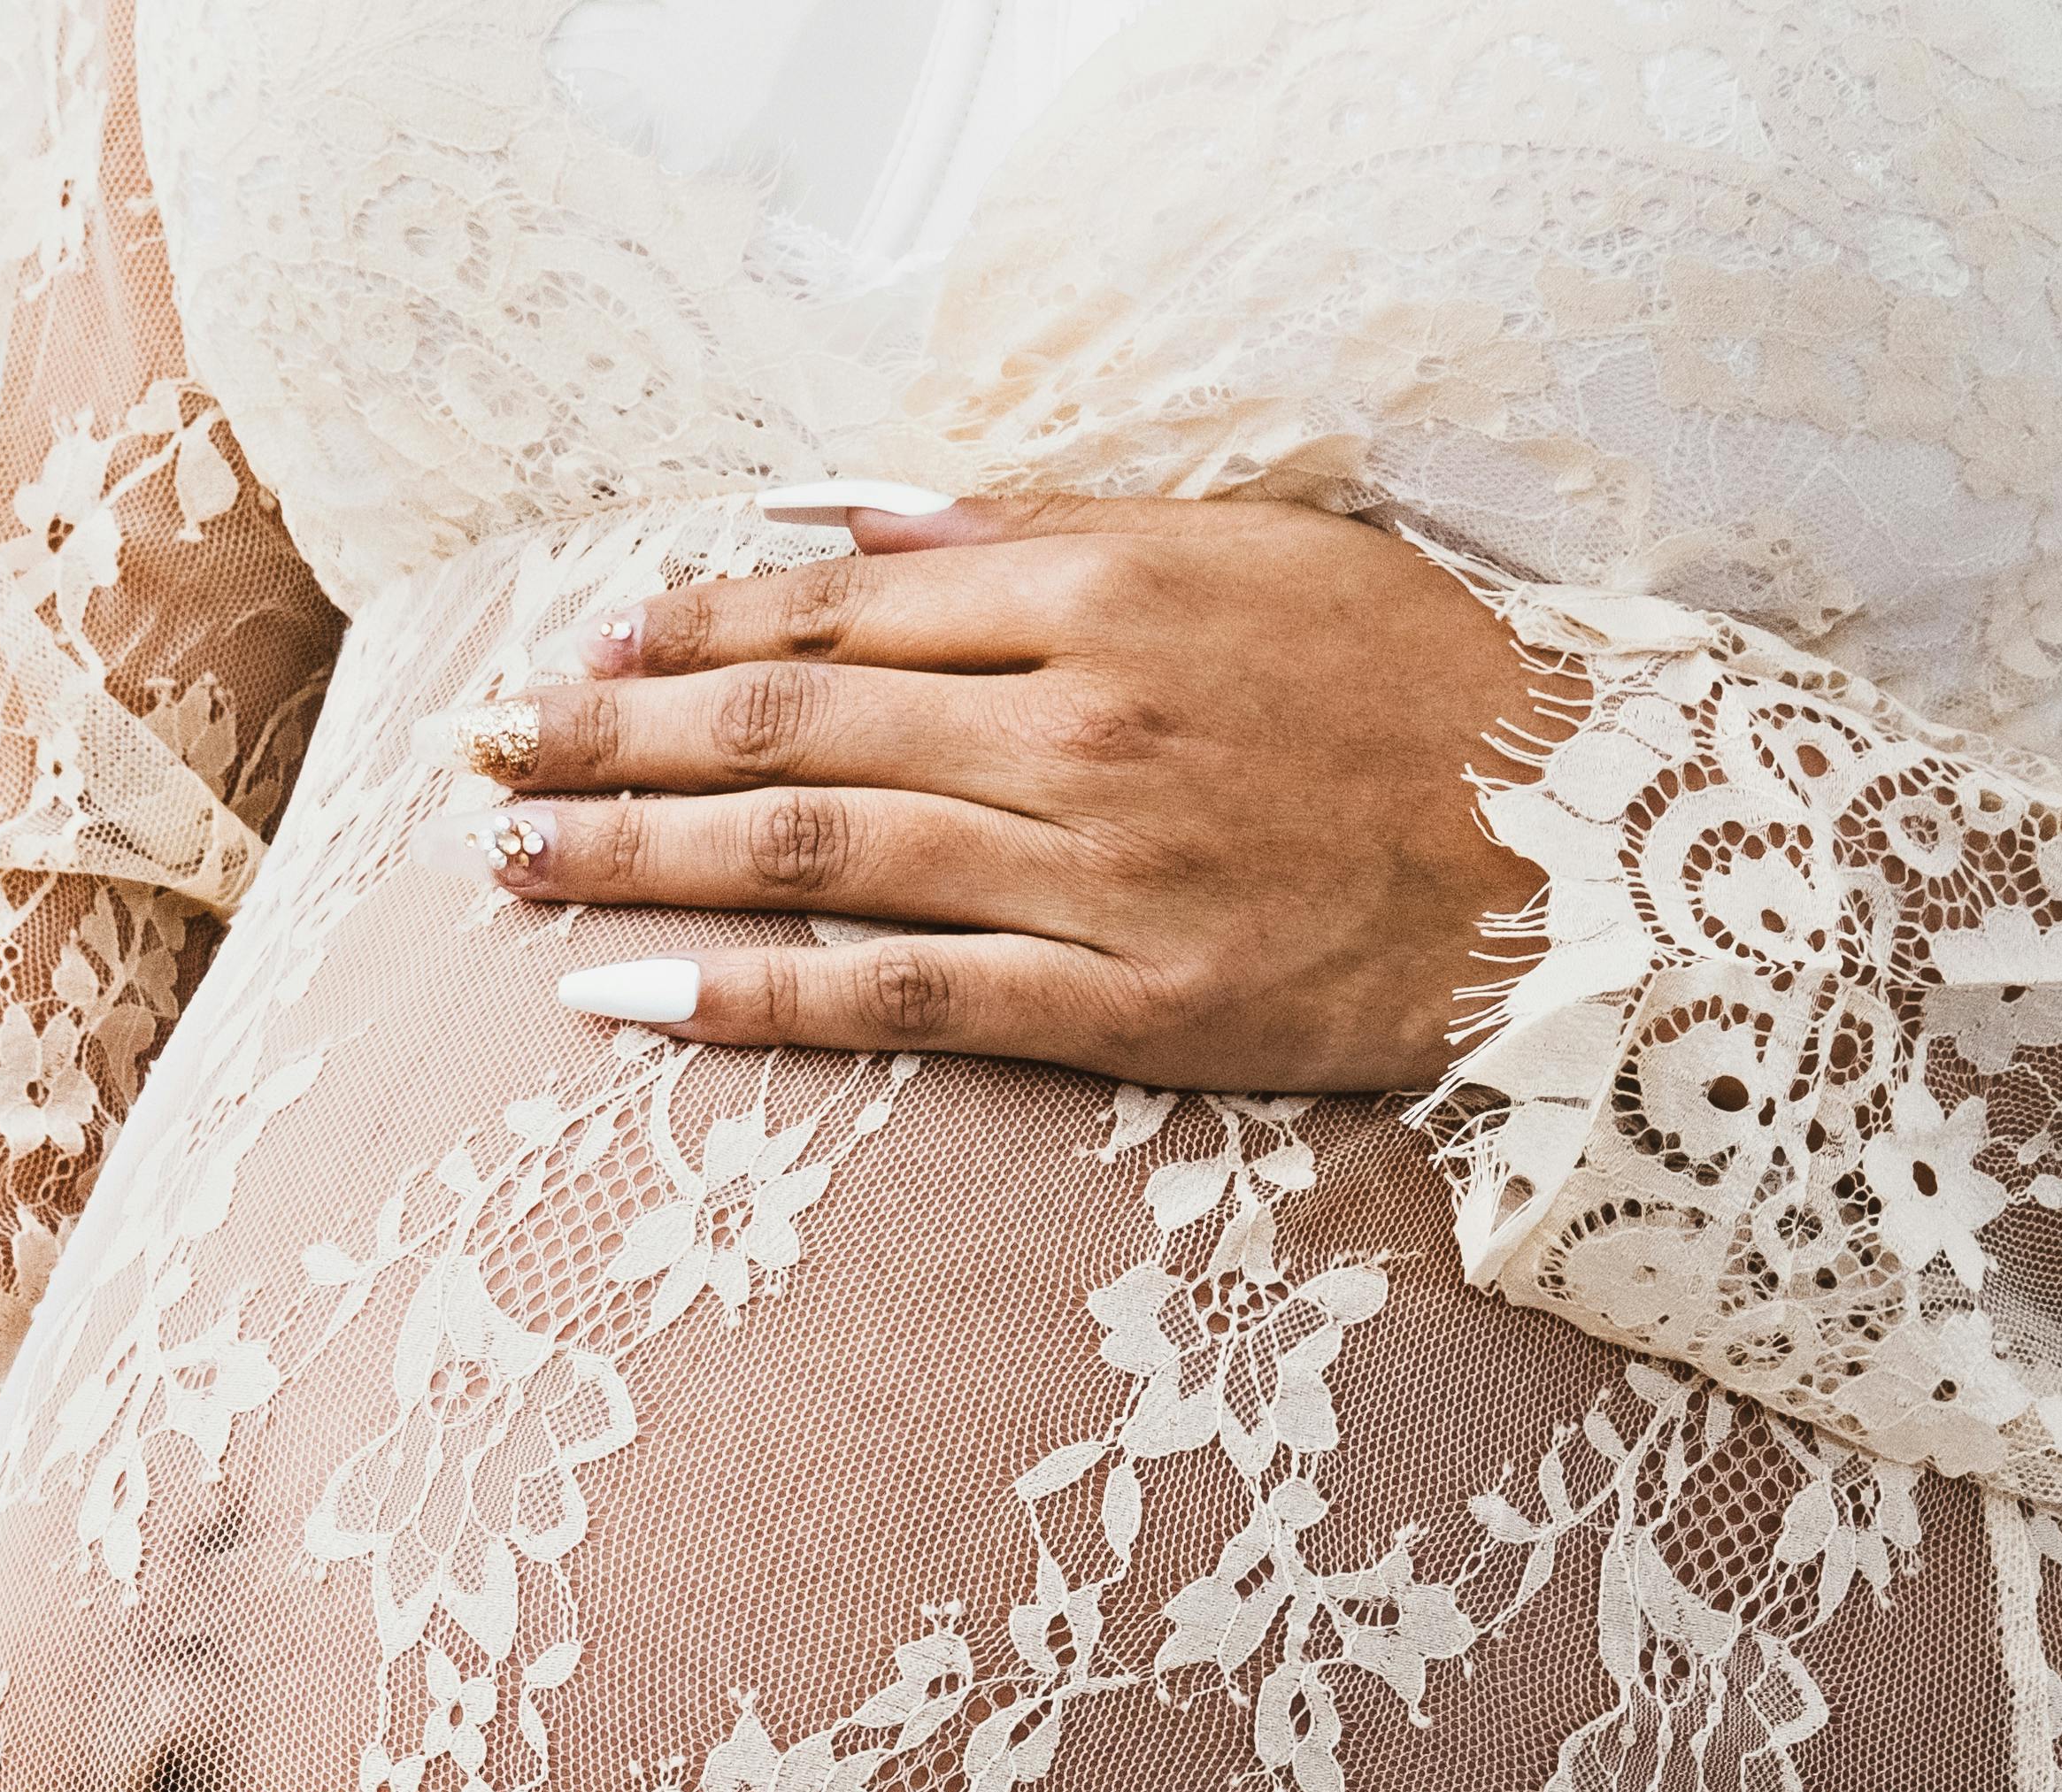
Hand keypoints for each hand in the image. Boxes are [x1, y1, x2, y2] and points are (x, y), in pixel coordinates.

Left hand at [444, 493, 1555, 1086]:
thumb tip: (849, 517)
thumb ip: (1042, 532)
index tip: (576, 647)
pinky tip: (626, 1000)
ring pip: (809, 850)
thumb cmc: (1422, 695)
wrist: (1585, 858)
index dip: (684, 628)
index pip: (834, 602)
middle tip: (476, 757)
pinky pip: (896, 1000)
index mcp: (1100, 590)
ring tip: (504, 864)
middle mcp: (1073, 722)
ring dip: (634, 853)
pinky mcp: (1119, 1005)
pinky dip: (750, 997)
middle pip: (784, 720)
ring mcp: (1090, 869)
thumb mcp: (1252, 550)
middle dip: (607, 734)